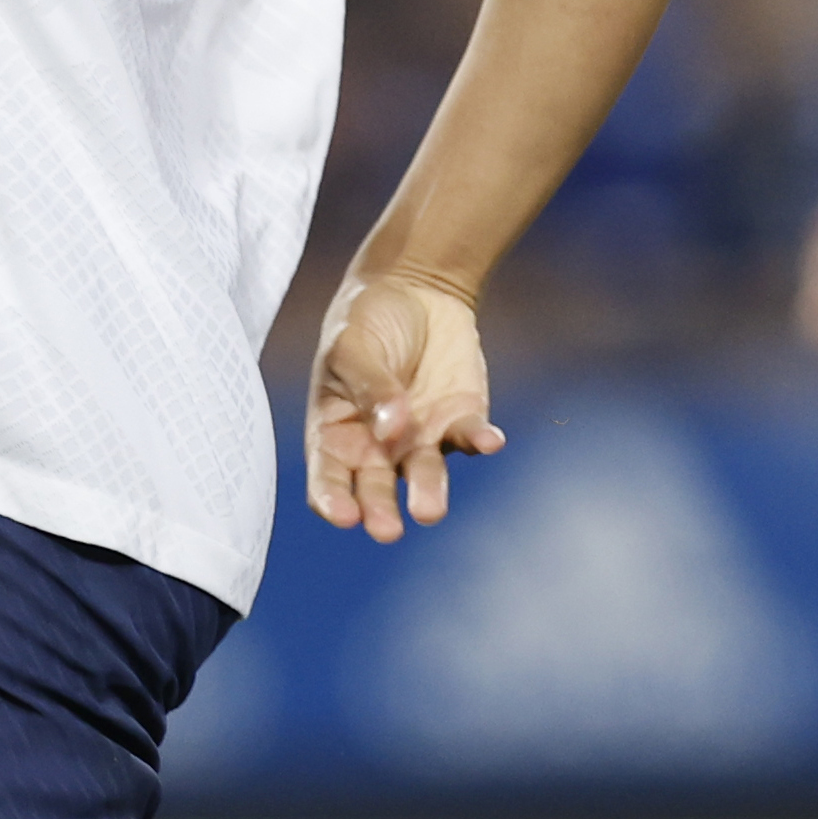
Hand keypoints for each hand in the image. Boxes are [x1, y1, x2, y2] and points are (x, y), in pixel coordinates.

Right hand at [304, 271, 497, 540]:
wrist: (415, 289)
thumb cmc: (366, 320)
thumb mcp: (350, 345)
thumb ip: (368, 386)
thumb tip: (389, 428)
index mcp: (336, 433)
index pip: (328, 480)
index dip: (332, 501)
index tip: (345, 515)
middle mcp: (378, 447)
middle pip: (376, 490)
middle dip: (381, 512)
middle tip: (389, 529)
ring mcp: (421, 439)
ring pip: (425, 475)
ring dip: (429, 492)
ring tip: (430, 511)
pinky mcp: (460, 422)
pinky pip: (471, 439)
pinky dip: (480, 442)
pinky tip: (489, 440)